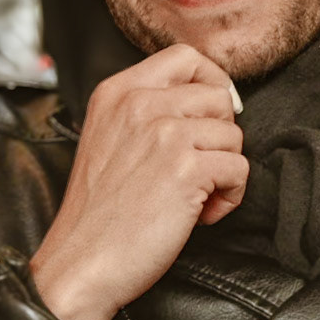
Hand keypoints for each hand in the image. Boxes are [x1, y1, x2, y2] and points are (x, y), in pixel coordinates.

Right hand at [30, 45, 247, 319]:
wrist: (80, 263)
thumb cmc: (97, 214)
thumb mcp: (107, 138)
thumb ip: (144, 112)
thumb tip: (203, 102)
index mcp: (117, 92)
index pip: (185, 56)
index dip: (212, 83)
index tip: (212, 117)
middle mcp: (139, 104)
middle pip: (218, 97)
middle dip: (218, 137)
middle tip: (194, 171)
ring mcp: (164, 133)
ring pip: (233, 135)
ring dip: (223, 171)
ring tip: (193, 198)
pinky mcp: (186, 169)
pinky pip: (239, 169)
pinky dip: (229, 197)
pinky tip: (199, 215)